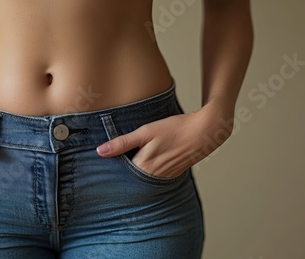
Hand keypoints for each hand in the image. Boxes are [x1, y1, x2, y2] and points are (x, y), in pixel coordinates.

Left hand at [96, 102, 233, 177]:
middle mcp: (153, 177)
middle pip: (130, 177)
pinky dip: (147, 169)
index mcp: (144, 167)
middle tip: (112, 160)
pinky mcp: (172, 174)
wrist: (204, 131)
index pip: (119, 173)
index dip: (110, 167)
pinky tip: (146, 160)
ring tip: (129, 158)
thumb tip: (100, 151)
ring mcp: (164, 177)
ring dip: (134, 170)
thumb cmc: (175, 129)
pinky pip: (153, 175)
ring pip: (141, 177)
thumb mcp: (145, 132)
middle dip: (121, 170)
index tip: (102, 162)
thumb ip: (122, 143)